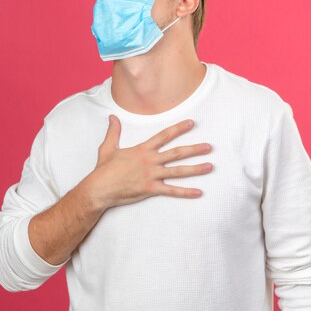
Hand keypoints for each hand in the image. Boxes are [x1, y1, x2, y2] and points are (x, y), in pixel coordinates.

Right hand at [83, 114, 212, 209]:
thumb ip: (113, 132)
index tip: (192, 123)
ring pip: (178, 171)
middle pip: (177, 153)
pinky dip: (186, 192)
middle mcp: (150, 160)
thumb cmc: (104, 169)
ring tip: (210, 166)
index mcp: (142, 150)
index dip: (179, 129)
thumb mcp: (108, 147)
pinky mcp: (151, 189)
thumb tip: (112, 117)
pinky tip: (198, 192)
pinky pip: (172, 191)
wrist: (100, 188)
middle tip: (209, 147)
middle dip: (194, 149)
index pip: (164, 136)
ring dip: (195, 169)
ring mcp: (151, 175)